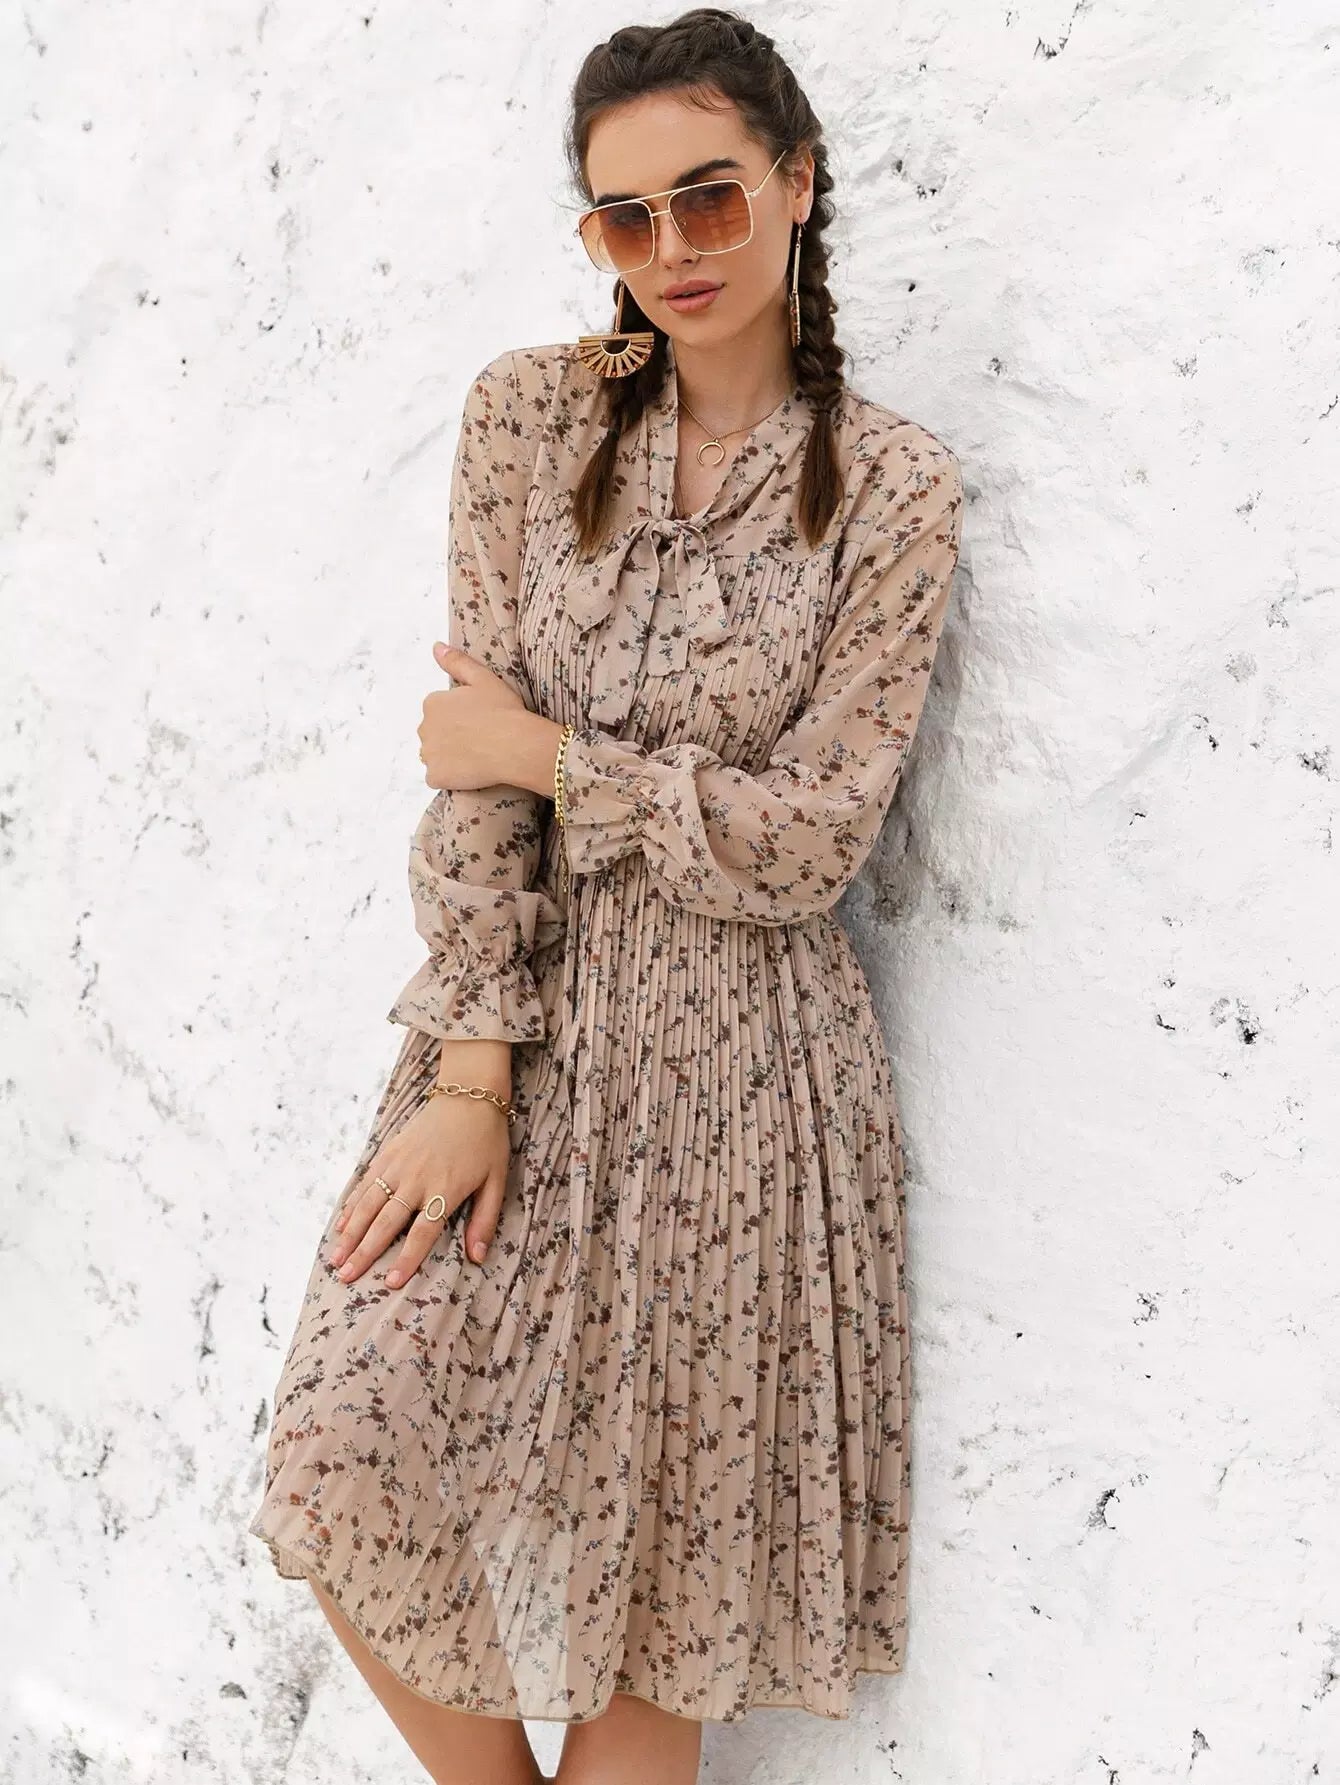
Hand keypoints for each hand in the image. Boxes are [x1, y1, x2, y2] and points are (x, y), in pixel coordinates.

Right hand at [327, 1087, 510, 1286]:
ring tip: (336, 1259)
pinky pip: (366, 1183)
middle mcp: (417, 1179)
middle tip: (347, 1277)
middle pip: (387, 1222)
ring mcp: (399, 1165)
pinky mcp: (388, 1152)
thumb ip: (485, 1220)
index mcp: (445, 1189)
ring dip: (350, 1233)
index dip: (407, 1258)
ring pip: (369, 1204)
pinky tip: (340, 1225)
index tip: (391, 1282)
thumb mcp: (496, 1181)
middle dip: (365, 1252)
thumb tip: (478, 1257)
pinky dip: (351, 1205)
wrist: (469, 1095)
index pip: (423, 1232)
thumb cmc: (487, 1142)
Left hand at [418, 642, 527, 790]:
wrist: (516, 745)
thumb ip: (456, 662)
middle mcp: (424, 727)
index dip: (460, 718)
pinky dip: (449, 777)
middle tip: (479, 740)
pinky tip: (470, 772)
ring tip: (476, 757)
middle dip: (450, 738)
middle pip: (434, 734)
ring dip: (449, 758)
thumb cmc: (504, 710)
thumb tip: (436, 647)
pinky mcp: (435, 776)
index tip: (479, 722)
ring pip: (435, 756)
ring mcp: (428, 754)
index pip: (439, 712)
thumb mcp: (483, 678)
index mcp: (432, 702)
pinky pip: (437, 778)